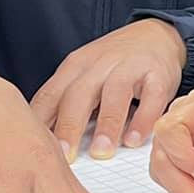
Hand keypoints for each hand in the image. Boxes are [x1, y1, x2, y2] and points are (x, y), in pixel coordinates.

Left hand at [30, 18, 186, 158]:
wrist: (156, 35)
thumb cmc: (114, 65)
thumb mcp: (83, 76)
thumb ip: (65, 105)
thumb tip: (44, 145)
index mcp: (74, 67)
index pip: (51, 94)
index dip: (41, 122)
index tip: (36, 149)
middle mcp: (99, 64)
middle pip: (79, 94)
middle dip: (70, 126)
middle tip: (65, 157)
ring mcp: (130, 66)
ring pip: (115, 93)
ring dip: (107, 124)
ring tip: (101, 152)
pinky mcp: (158, 74)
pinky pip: (151, 97)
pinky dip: (143, 119)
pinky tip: (134, 141)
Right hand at [149, 88, 193, 192]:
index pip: (172, 127)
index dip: (184, 156)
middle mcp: (184, 119)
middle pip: (161, 150)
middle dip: (181, 179)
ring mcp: (177, 140)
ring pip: (159, 167)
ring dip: (181, 189)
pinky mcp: (177, 159)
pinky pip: (166, 179)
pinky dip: (182, 192)